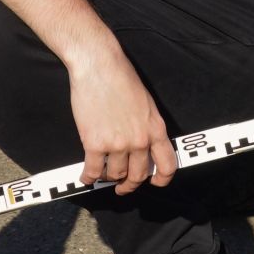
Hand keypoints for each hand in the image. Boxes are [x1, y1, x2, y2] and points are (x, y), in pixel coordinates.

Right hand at [68, 50, 176, 193]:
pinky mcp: (95, 144)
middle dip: (129, 184)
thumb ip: (147, 126)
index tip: (155, 183)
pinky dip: (89, 177)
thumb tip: (143, 145)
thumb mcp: (145, 103)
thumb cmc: (120, 77)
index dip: (162, 179)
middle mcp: (140, 140)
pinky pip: (93, 170)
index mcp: (155, 128)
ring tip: (103, 174)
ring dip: (108, 177)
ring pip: (115, 174)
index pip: (167, 164)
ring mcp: (117, 144)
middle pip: (138, 175)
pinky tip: (86, 176)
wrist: (98, 65)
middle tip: (123, 187)